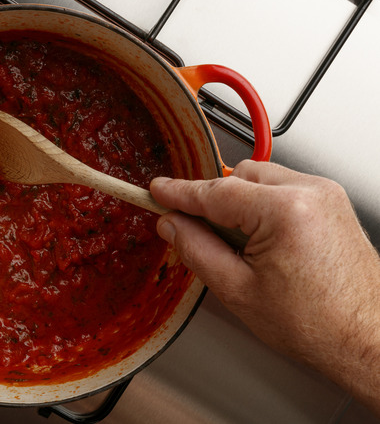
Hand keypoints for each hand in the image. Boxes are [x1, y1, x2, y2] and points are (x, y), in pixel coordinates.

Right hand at [150, 160, 379, 411]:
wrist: (366, 340)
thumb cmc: (317, 324)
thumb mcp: (237, 290)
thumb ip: (196, 249)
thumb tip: (172, 225)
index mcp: (285, 211)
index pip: (216, 191)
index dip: (179, 192)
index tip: (157, 190)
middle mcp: (310, 193)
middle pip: (238, 177)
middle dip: (213, 201)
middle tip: (194, 231)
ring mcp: (325, 196)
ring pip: (260, 180)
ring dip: (239, 204)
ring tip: (236, 247)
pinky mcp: (332, 205)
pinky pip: (283, 190)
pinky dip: (262, 208)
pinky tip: (258, 243)